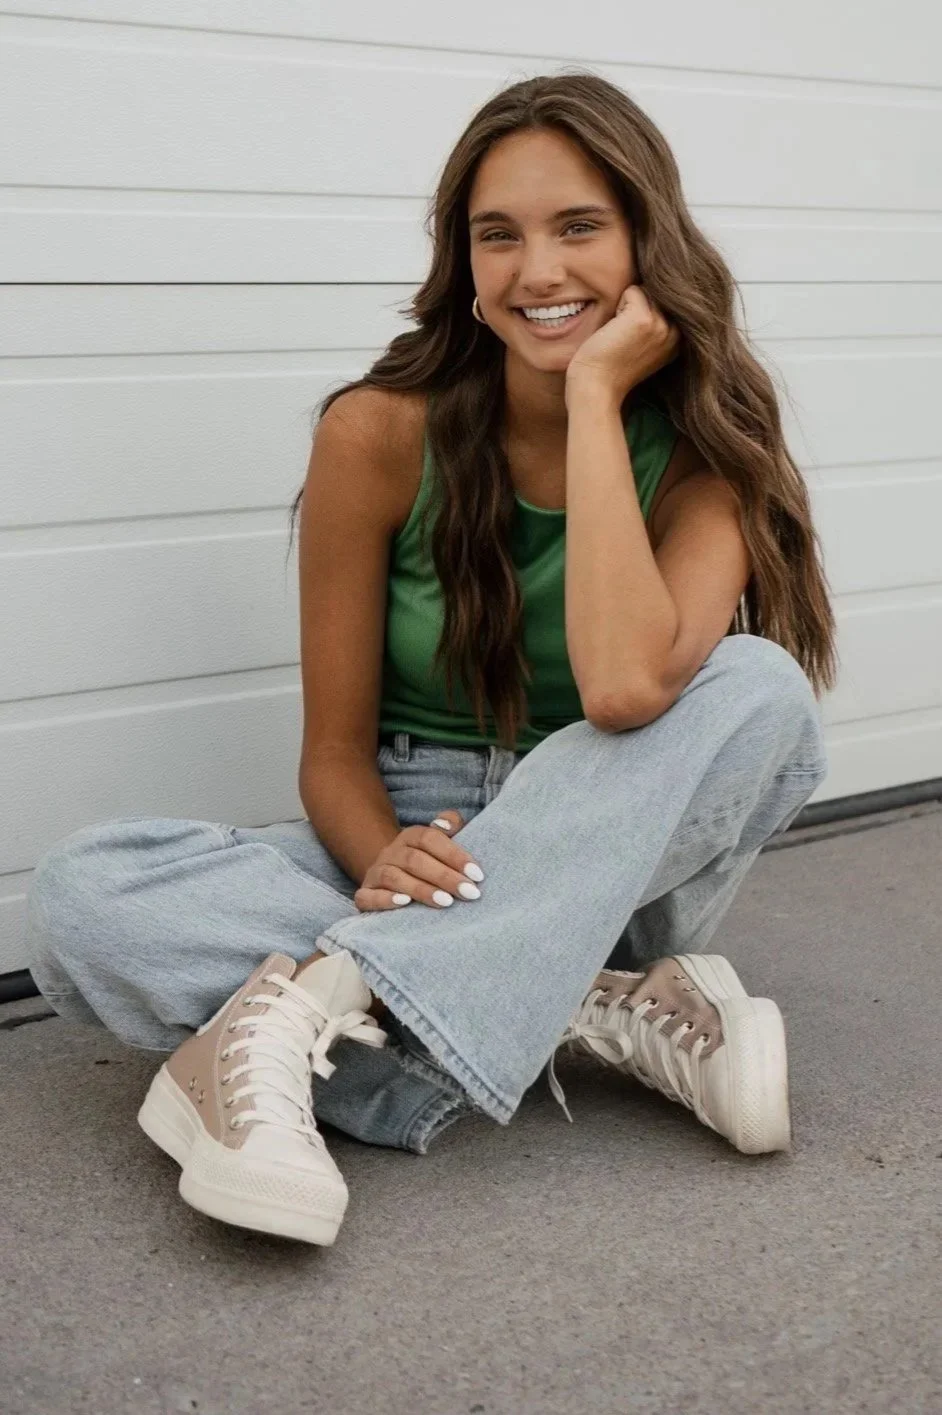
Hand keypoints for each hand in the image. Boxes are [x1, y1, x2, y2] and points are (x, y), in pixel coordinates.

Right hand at [354, 809, 484, 911]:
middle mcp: (391, 852)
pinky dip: (385, 900)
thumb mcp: (443, 843)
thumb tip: (444, 824)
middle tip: (469, 893)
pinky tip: (405, 904)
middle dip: (444, 877)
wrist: (391, 880)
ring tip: (446, 902)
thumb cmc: (429, 863)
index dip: (454, 855)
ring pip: (394, 877)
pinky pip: (368, 896)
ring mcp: (375, 873)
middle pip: (415, 860)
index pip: (430, 839)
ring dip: (421, 890)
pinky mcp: (364, 895)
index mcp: (411, 836)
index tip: (477, 875)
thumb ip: (452, 825)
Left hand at [565, 284, 680, 405]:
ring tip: (620, 334)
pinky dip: (618, 305)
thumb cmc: (611, 369)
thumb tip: (653, 290)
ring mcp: (662, 325)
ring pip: (645, 290)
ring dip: (627, 306)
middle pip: (657, 293)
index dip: (643, 312)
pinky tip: (614, 331)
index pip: (667, 302)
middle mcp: (676, 332)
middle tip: (624, 338)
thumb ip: (657, 325)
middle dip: (636, 307)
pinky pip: (632, 290)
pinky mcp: (644, 318)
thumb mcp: (645, 347)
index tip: (632, 341)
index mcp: (680, 340)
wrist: (597, 388)